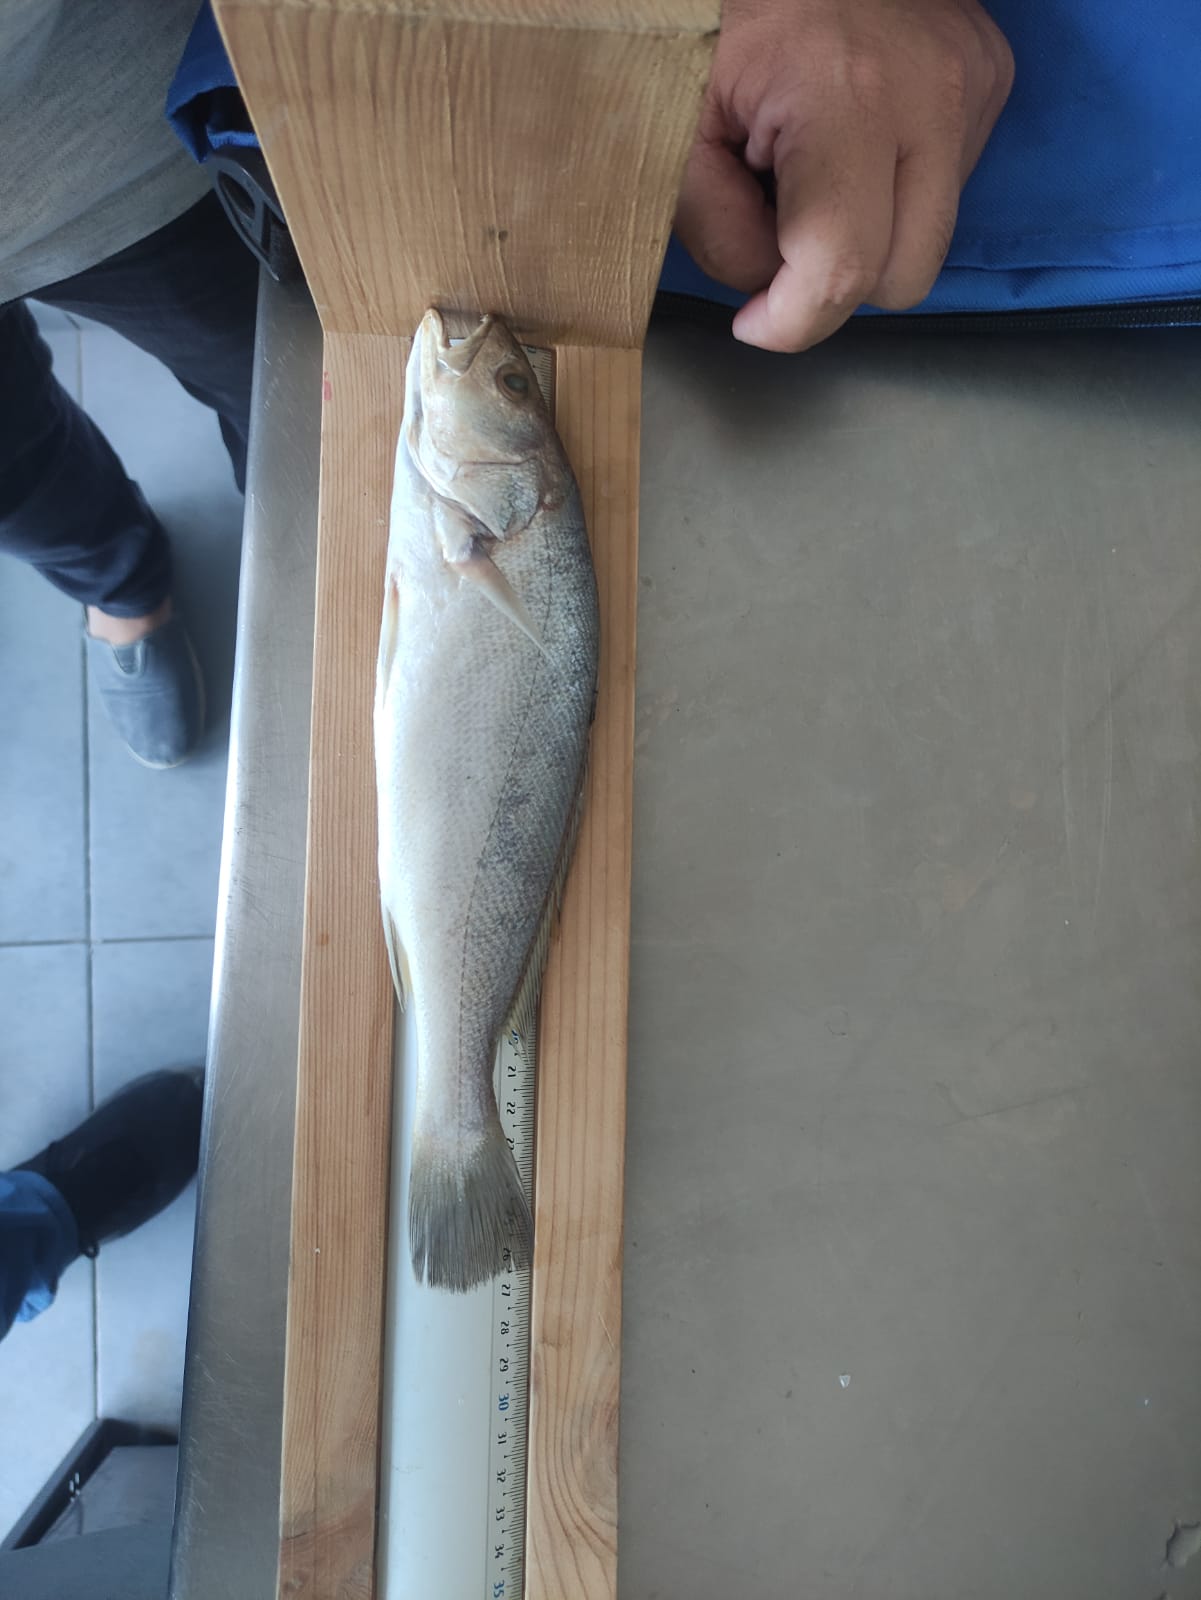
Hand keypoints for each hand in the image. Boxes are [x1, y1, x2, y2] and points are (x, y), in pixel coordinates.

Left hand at [675, 0, 1014, 351]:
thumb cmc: (723, 16)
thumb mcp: (681, 123)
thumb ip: (713, 228)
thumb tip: (764, 289)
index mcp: (848, 97)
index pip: (844, 269)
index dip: (791, 322)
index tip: (752, 320)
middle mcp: (932, 93)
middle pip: (901, 278)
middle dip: (834, 284)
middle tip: (776, 235)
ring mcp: (972, 81)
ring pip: (931, 243)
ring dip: (869, 237)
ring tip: (814, 172)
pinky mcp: (990, 75)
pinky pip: (949, 189)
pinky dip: (895, 189)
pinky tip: (853, 140)